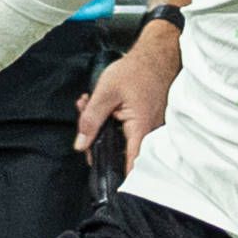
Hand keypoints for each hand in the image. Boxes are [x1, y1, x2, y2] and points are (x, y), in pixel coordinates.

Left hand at [75, 17, 178, 173]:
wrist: (157, 54)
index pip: (129, 165)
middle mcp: (149, 132)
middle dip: (95, 139)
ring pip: (119, 138)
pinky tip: (100, 104)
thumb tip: (81, 144)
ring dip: (100, 125)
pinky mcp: (147, 120)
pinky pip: (126, 128)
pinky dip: (110, 118)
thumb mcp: (106, 93)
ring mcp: (149, 127)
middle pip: (118, 151)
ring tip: (87, 105)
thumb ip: (91, 120)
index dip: (115, 176)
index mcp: (140, 129)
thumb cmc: (137, 70)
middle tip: (83, 120)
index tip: (104, 182)